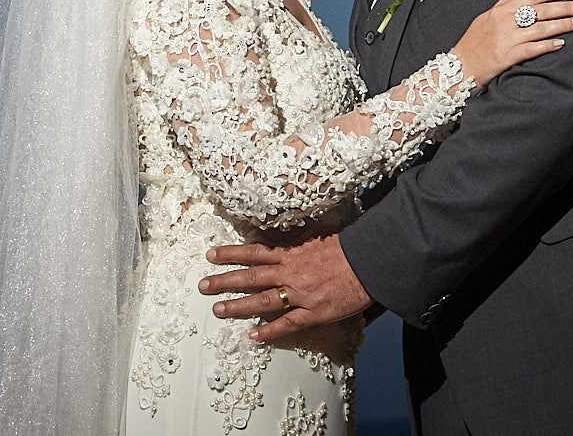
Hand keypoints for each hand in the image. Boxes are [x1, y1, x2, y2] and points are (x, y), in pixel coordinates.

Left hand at [198, 234, 370, 342]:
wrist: (369, 262)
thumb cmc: (349, 246)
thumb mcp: (319, 236)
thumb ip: (299, 241)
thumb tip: (286, 241)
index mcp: (291, 253)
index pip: (254, 252)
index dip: (231, 253)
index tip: (211, 254)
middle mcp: (290, 272)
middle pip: (251, 277)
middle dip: (224, 281)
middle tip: (203, 286)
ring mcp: (300, 294)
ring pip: (262, 301)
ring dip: (238, 306)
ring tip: (217, 310)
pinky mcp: (314, 313)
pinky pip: (288, 324)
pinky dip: (270, 331)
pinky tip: (253, 337)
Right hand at [450, 0, 572, 85]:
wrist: (459, 67)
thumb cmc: (473, 42)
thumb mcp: (486, 16)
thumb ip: (506, 1)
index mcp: (501, 10)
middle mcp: (505, 21)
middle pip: (540, 10)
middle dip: (564, 7)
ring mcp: (507, 38)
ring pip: (540, 28)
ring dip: (562, 25)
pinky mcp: (508, 56)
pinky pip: (532, 48)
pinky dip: (547, 45)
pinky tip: (561, 43)